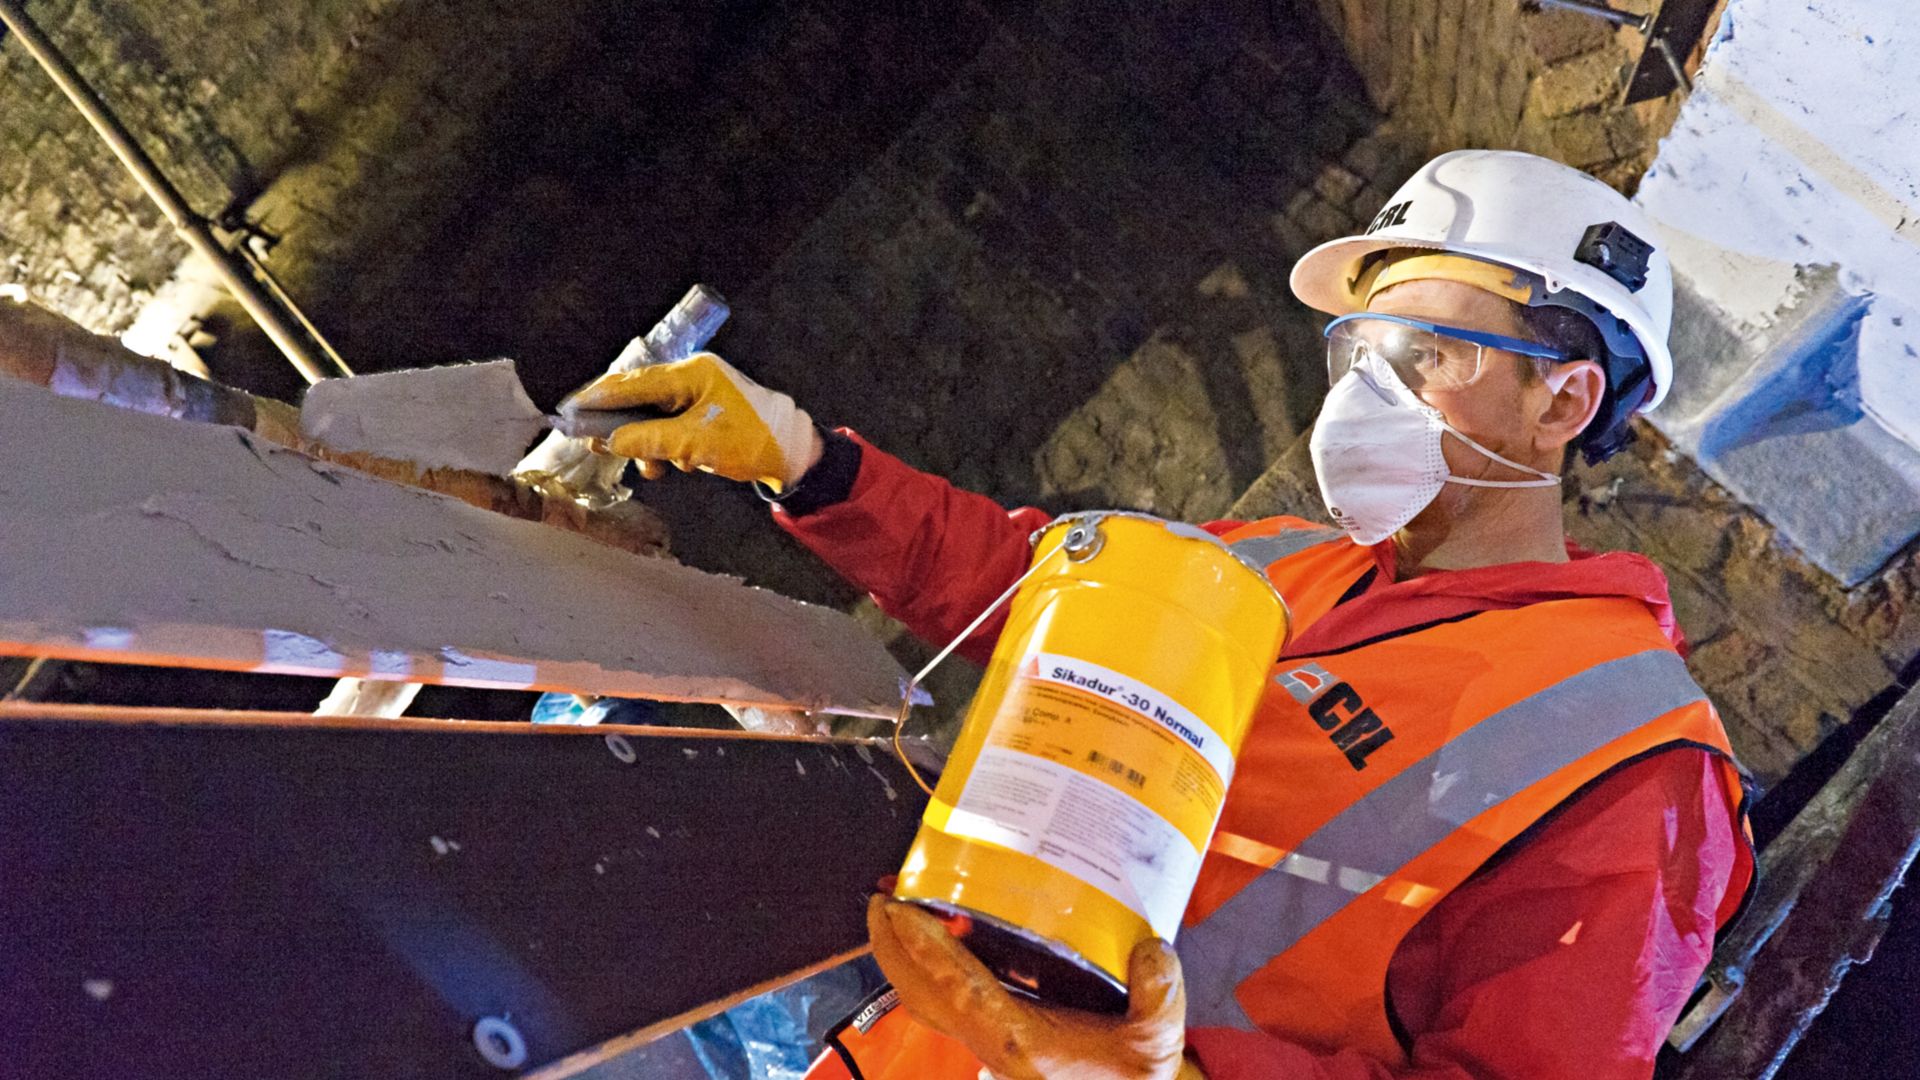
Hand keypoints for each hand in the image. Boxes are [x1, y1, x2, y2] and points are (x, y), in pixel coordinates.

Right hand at [568, 352, 821, 490]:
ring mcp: (700, 396)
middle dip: (621, 427)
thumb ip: (648, 440)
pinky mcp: (706, 416)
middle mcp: (693, 378)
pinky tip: (677, 465)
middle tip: (596, 446)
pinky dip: (670, 449)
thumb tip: (611, 441)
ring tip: (654, 469)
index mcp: (691, 373)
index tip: (570, 409)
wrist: (794, 455)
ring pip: (656, 419)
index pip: (632, 382)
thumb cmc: (749, 441)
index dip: (599, 398)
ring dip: (650, 446)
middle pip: (640, 399)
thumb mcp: (694, 444)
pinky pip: (674, 430)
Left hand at [867, 898, 1195, 1079]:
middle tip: (881, 899)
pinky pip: (944, 997)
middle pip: (920, 993)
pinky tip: (939, 935)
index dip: (926, 949)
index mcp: (1020, 1041)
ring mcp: (985, 1039)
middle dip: (891, 947)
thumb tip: (1151, 951)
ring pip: (925, 998)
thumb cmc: (1132, 1077)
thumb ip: (1159, 996)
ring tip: (896, 910)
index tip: (902, 912)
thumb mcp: (1156, 1041)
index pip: (959, 988)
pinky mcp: (991, 1033)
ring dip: (903, 956)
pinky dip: (928, 966)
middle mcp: (991, 1041)